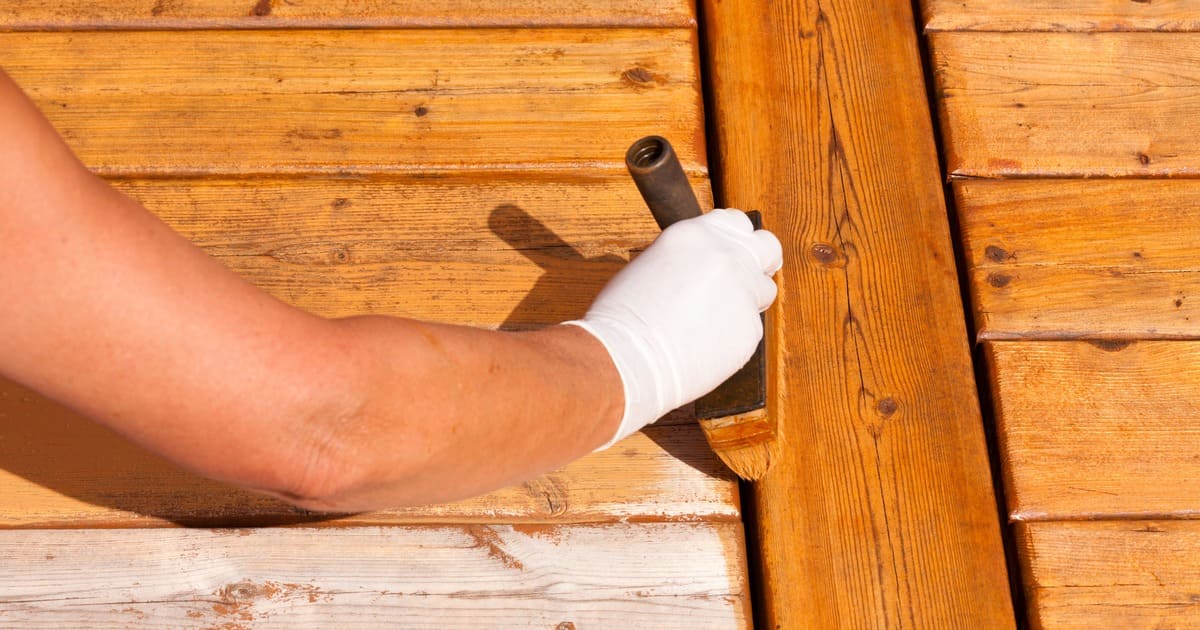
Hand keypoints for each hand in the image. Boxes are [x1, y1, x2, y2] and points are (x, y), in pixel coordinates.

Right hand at [567, 209, 782, 447]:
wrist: (626, 357)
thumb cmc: (623, 318)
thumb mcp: (651, 265)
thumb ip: (688, 260)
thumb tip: (703, 269)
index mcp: (695, 234)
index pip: (736, 222)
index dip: (737, 240)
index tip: (736, 252)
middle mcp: (725, 255)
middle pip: (767, 246)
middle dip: (761, 261)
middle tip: (749, 278)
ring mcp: (742, 291)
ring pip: (764, 290)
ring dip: (747, 301)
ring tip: (714, 319)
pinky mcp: (749, 328)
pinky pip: (750, 328)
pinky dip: (733, 336)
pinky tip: (704, 343)